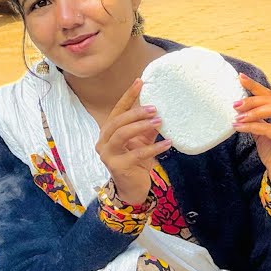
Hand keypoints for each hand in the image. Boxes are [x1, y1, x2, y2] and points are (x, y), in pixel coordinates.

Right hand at [95, 79, 171, 205]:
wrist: (133, 189)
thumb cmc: (137, 163)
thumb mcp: (142, 141)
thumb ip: (147, 127)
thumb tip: (160, 109)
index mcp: (108, 132)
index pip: (117, 110)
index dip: (128, 96)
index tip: (139, 82)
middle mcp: (103, 142)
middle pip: (118, 121)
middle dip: (136, 112)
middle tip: (155, 108)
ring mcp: (107, 155)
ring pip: (122, 134)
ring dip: (141, 126)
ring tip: (159, 122)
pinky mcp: (117, 166)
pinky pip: (137, 153)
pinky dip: (154, 148)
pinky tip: (167, 143)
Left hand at [233, 73, 270, 197]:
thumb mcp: (263, 135)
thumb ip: (257, 122)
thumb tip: (240, 109)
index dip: (256, 86)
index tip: (240, 78)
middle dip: (252, 99)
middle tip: (235, 104)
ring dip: (253, 111)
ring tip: (237, 116)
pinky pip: (268, 128)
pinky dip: (252, 126)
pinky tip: (239, 126)